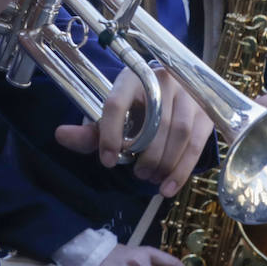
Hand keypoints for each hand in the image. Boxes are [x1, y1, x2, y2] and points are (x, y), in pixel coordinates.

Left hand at [54, 67, 214, 196]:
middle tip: (136, 174)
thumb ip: (88, 132)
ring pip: (178, 133)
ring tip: (150, 179)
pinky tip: (168, 187)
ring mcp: (188, 93)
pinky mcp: (206, 111)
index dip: (110, 135)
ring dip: (164, 163)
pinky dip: (182, 169)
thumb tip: (60, 135)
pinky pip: (196, 143)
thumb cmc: (136, 110)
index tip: (108, 161)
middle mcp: (162, 80)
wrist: (170, 95)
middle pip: (154, 122)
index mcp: (131, 78)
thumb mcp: (110, 118)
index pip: (116, 104)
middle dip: (144, 156)